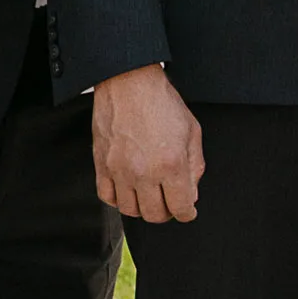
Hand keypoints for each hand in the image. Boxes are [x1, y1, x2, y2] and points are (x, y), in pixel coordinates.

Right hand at [92, 62, 207, 222]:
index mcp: (171, 164)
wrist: (129, 83)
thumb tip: (191, 194)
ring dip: (143, 208)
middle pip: (155, 214)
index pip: (181, 207)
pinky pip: (107, 197)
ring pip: (130, 210)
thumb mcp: (192, 131)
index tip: (188, 211)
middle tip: (170, 203)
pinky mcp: (101, 165)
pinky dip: (119, 200)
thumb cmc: (162, 103)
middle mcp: (144, 172)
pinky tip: (128, 191)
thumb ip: (195, 167)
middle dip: (167, 213)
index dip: (187, 213)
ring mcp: (120, 170)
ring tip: (150, 196)